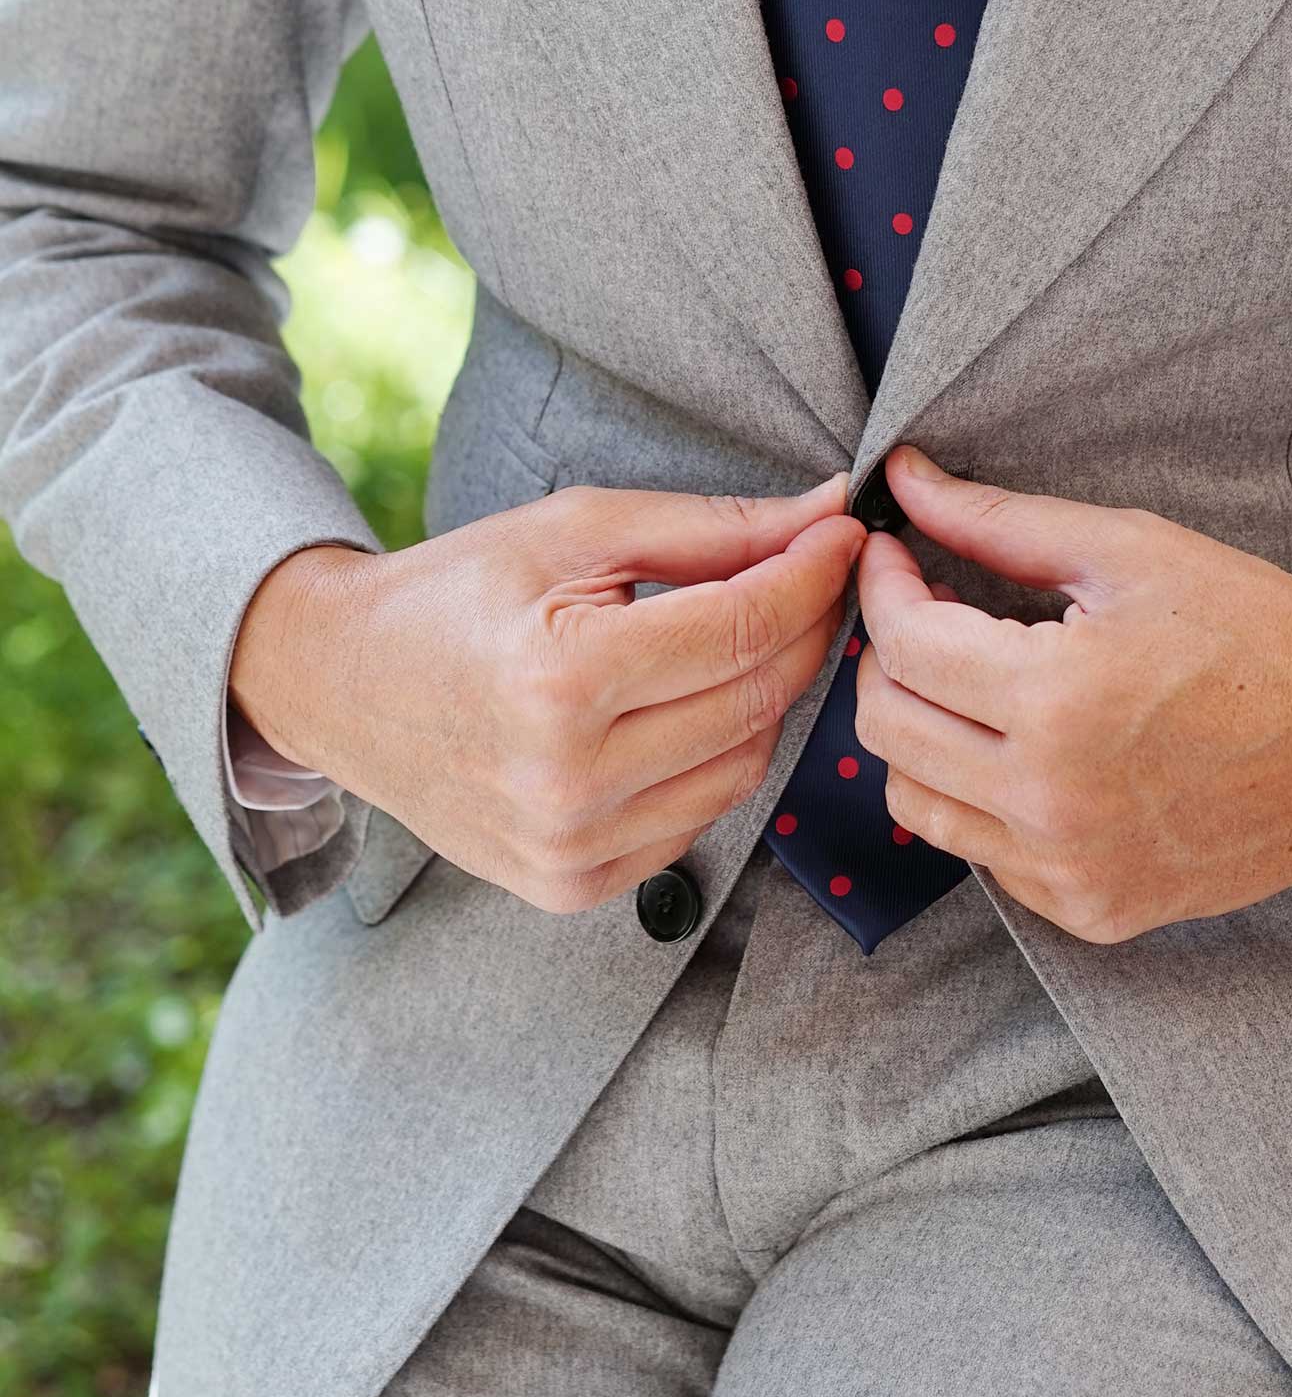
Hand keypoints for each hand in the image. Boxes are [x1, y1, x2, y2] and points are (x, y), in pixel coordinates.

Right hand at [229, 478, 861, 911]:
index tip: (844, 533)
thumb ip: (709, 529)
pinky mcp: (571, 886)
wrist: (341, 685)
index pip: (743, 627)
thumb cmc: (457, 592)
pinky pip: (699, 819)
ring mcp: (570, 846)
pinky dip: (716, 759)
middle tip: (817, 574)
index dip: (812, 574)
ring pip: (744, 766)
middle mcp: (568, 780)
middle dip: (805, 627)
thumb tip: (825, 511)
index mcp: (562, 679)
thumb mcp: (574, 531)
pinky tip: (689, 707)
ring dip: (767, 696)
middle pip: (756, 698)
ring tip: (748, 635)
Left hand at [853, 448, 1291, 943]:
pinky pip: (983, 854)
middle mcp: (1052, 799)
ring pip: (915, 803)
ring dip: (918, 733)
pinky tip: (1026, 749)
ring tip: (966, 684)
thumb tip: (905, 479)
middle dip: (885, 657)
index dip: (882, 588)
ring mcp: (1069, 868)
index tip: (895, 557)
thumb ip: (1000, 520)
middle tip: (923, 614)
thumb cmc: (1258, 629)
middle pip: (888, 729)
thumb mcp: (1131, 550)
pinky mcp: (1092, 911)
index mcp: (1060, 698)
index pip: (904, 646)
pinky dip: (979, 797)